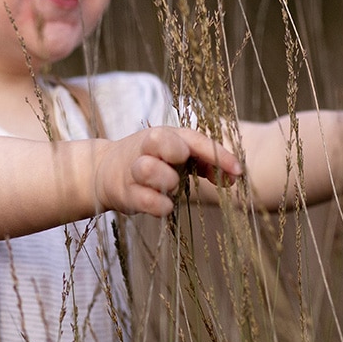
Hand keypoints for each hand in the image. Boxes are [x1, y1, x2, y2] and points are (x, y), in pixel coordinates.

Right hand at [94, 127, 242, 216]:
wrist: (104, 172)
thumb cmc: (153, 162)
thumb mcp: (177, 156)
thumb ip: (205, 163)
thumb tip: (233, 177)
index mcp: (165, 135)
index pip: (193, 139)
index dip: (217, 154)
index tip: (238, 171)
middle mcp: (147, 148)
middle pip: (160, 140)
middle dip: (176, 151)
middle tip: (183, 163)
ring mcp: (133, 170)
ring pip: (146, 169)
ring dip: (166, 180)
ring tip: (172, 186)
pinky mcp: (124, 194)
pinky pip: (143, 199)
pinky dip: (159, 205)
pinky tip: (166, 206)